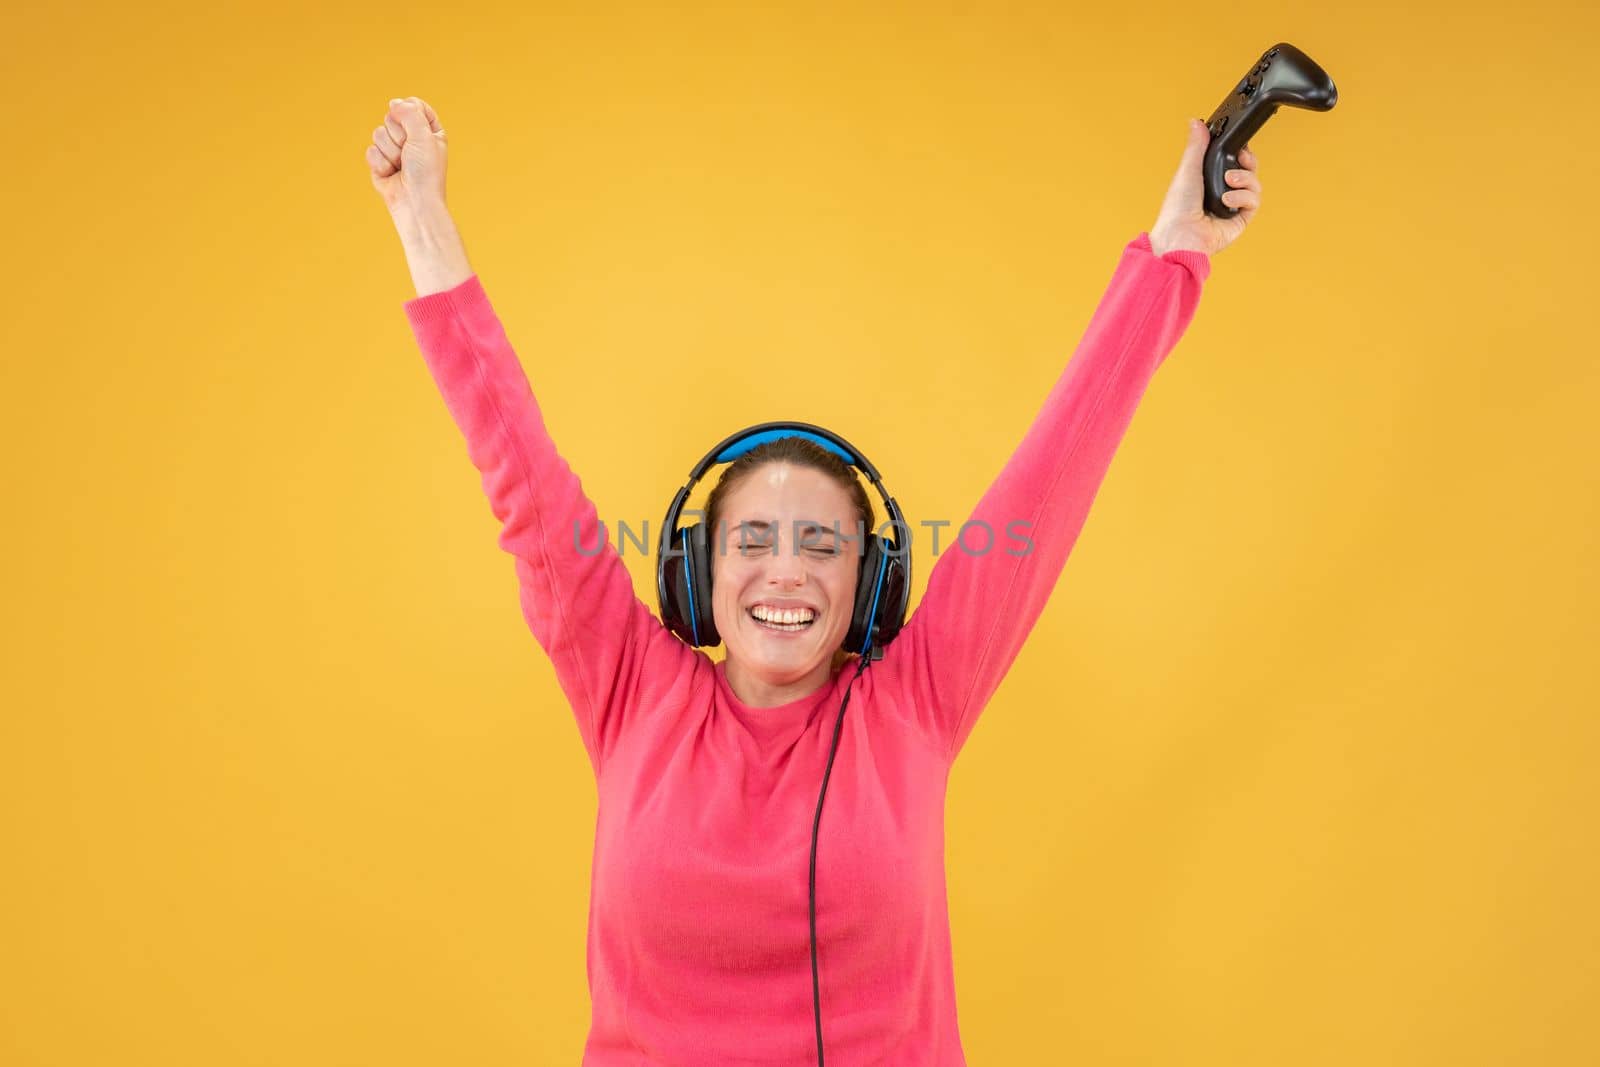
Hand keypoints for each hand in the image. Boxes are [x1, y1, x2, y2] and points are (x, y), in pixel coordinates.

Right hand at [366, 96, 448, 216]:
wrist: (414, 202)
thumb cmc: (425, 172)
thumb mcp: (424, 136)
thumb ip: (410, 113)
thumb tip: (394, 103)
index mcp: (429, 130)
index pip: (414, 105)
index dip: (410, 112)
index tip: (416, 128)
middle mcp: (412, 138)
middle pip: (392, 116)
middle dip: (399, 136)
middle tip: (409, 153)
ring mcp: (394, 150)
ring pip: (378, 133)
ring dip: (390, 151)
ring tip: (402, 166)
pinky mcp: (380, 162)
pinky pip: (371, 150)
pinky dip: (380, 163)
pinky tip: (391, 174)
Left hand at [1148, 119, 1261, 257]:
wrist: (1180, 237)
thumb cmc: (1176, 210)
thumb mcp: (1187, 170)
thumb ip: (1196, 146)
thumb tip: (1196, 122)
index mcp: (1208, 178)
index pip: (1232, 160)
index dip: (1240, 151)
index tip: (1239, 146)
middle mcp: (1222, 191)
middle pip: (1248, 170)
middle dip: (1248, 161)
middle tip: (1241, 158)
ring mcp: (1232, 206)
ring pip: (1254, 184)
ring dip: (1244, 179)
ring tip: (1228, 181)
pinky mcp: (1240, 219)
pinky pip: (1253, 201)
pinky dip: (1243, 197)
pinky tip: (1228, 200)